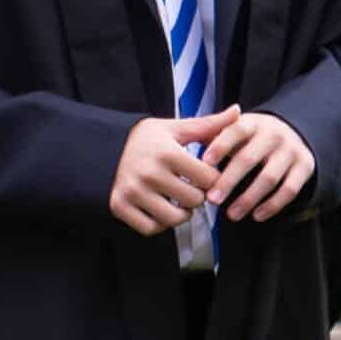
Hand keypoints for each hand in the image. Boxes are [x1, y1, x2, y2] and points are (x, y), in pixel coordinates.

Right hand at [109, 107, 239, 235]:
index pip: (209, 179)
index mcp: (167, 152)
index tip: (202, 174)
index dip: (211, 178)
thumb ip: (208, 125)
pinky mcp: (120, 206)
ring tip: (177, 201)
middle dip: (197, 196)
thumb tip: (238, 111)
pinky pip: (151, 228)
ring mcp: (133, 191)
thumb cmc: (144, 139)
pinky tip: (159, 209)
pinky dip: (159, 223)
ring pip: (175, 219)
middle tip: (188, 187)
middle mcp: (149, 173)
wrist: (102, 146)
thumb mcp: (174, 128)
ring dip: (181, 213)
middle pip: (195, 201)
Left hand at [203, 111, 314, 222]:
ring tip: (231, 214)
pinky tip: (256, 215)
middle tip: (212, 199)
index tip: (204, 163)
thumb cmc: (252, 136)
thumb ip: (213, 135)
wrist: (293, 131)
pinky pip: (289, 190)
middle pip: (249, 158)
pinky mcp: (305, 167)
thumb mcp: (236, 129)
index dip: (219, 146)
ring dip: (248, 198)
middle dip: (228, 181)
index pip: (234, 131)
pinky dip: (272, 205)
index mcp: (252, 122)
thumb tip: (184, 145)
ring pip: (269, 178)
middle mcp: (273, 134)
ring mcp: (291, 150)